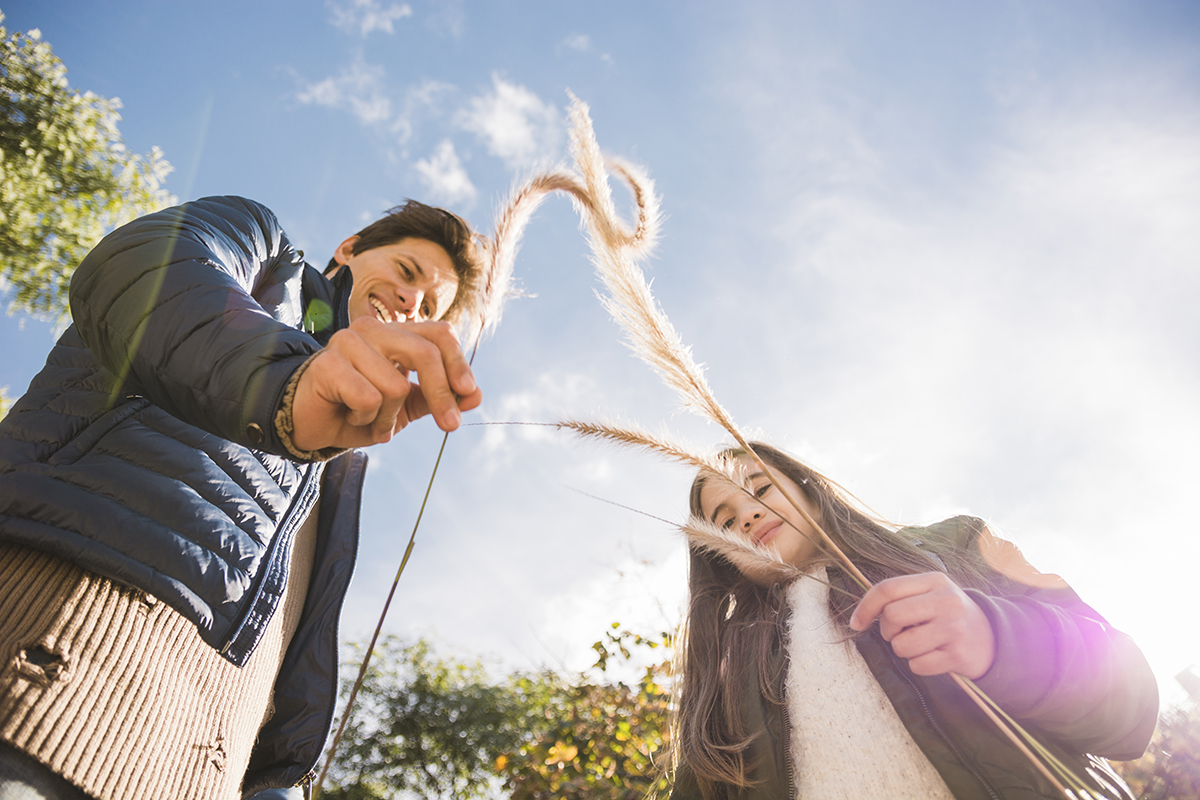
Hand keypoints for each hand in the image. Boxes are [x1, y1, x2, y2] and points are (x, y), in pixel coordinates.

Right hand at [291, 317, 482, 450]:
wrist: (314, 425)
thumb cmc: (360, 410)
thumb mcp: (407, 406)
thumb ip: (439, 397)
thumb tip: (476, 395)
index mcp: (396, 333)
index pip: (439, 334)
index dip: (458, 364)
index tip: (469, 394)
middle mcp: (374, 329)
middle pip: (425, 353)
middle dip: (441, 394)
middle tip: (451, 426)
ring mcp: (348, 342)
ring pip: (395, 386)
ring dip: (389, 416)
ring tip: (371, 418)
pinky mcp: (328, 363)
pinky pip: (368, 399)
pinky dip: (366, 418)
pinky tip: (349, 414)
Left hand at [849, 572, 995, 678]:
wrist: (993, 638)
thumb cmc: (948, 615)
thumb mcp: (931, 594)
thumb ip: (901, 597)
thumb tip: (861, 615)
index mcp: (934, 581)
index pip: (888, 589)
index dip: (865, 607)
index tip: (856, 623)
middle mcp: (946, 601)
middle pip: (892, 616)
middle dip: (888, 631)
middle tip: (901, 634)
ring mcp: (954, 628)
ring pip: (902, 645)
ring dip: (904, 650)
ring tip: (922, 644)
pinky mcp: (958, 654)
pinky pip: (918, 666)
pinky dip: (920, 665)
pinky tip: (936, 656)